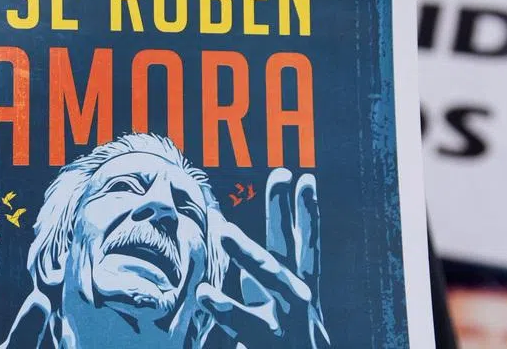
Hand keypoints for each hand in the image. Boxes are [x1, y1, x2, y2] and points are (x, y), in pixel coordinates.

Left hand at [197, 169, 327, 347]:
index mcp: (295, 298)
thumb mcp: (269, 314)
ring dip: (251, 255)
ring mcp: (285, 331)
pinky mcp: (268, 348)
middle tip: (282, 175)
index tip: (303, 177)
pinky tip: (203, 292)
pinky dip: (226, 309)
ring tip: (225, 229)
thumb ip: (255, 283)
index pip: (301, 250)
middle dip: (286, 215)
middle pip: (291, 252)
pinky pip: (245, 327)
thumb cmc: (279, 346)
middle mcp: (297, 310)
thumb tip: (226, 243)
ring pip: (275, 285)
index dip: (303, 214)